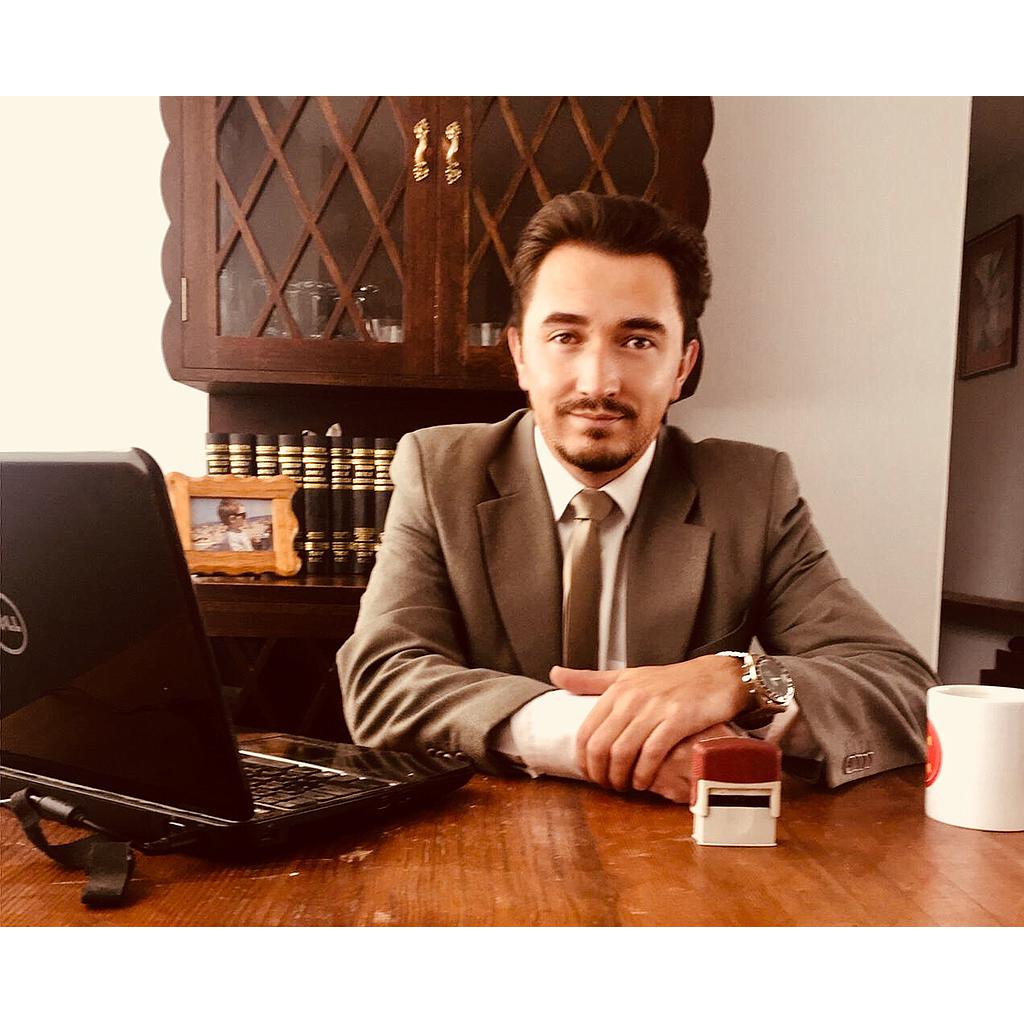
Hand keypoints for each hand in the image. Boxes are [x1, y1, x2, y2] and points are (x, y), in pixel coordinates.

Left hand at [550, 656, 746, 791]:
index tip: (590, 775)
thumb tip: (554, 674)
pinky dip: (643, 775)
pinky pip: (651, 755)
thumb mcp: (627, 676)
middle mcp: (631, 698)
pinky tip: (644, 783)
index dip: (584, 760)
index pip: (586, 732)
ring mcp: (654, 708)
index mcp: (617, 689)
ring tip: (625, 787)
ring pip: (622, 753)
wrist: (717, 676)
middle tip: (607, 786)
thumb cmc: (671, 680)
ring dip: (620, 778)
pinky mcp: (677, 720)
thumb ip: (590, 680)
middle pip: (600, 746)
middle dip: (599, 774)